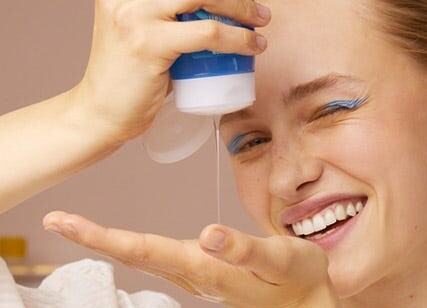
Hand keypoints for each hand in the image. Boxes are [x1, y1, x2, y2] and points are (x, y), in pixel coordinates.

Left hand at [42, 211, 337, 307]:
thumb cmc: (299, 280)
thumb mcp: (281, 260)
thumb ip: (245, 250)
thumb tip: (206, 234)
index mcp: (206, 266)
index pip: (145, 249)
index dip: (104, 236)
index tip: (64, 223)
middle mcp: (193, 273)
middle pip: (135, 254)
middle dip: (93, 237)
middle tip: (54, 219)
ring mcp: (196, 277)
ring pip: (143, 257)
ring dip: (107, 242)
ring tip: (74, 226)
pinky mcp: (204, 274)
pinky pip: (158, 259)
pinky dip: (131, 247)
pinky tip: (121, 242)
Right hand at [74, 0, 270, 141]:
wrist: (101, 113)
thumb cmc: (130, 79)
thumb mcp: (145, 35)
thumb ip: (169, 21)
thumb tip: (214, 16)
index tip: (238, 1)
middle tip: (259, 12)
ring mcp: (134, 15)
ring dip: (240, 8)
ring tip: (260, 25)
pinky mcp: (148, 44)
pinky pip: (205, 34)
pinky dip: (235, 39)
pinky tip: (251, 46)